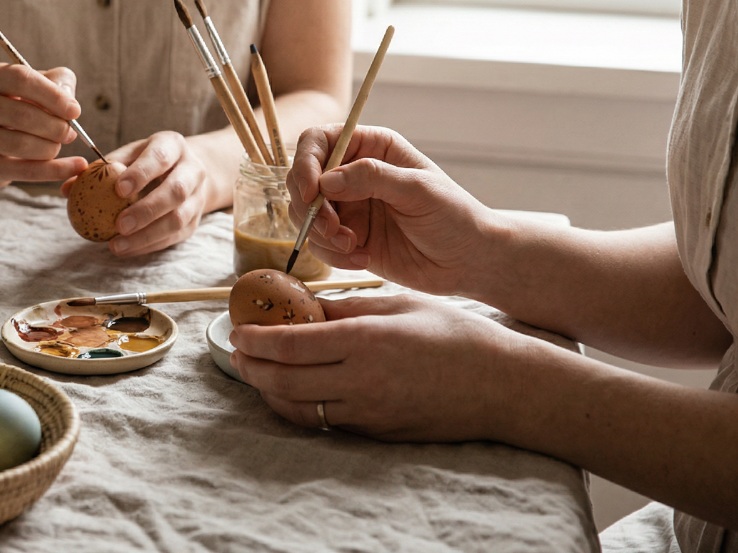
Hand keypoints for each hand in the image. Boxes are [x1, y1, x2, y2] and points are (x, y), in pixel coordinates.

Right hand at [0, 64, 90, 187]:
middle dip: (55, 126)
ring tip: (57, 145)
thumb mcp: (34, 85)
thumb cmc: (15, 105)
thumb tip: (70, 103)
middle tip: (70, 132)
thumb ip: (58, 81)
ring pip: (21, 144)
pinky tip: (75, 167)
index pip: (21, 79)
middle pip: (21, 114)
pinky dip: (55, 170)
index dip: (52, 95)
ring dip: (50, 147)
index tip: (74, 111)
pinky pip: (25, 170)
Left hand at [62, 130, 210, 255]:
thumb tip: (67, 188)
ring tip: (117, 245)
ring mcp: (197, 197)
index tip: (118, 190)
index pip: (160, 157)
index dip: (141, 173)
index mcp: (172, 145)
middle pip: (176, 191)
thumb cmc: (145, 161)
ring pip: (178, 219)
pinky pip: (174, 237)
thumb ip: (100, 170)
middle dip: (147, 210)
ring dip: (147, 235)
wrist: (185, 171)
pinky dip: (148, 245)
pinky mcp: (195, 221)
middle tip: (119, 225)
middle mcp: (192, 169)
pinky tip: (126, 249)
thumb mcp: (127, 156)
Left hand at [230, 293, 530, 441]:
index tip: (239, 329)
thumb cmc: (453, 335)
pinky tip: (290, 391)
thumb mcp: (396, 305)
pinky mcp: (376, 432)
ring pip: (298, 408)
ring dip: (268, 391)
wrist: (501, 385)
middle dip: (250, 367)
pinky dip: (297, 408)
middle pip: (284, 380)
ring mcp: (368, 412)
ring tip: (256, 372)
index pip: (290, 344)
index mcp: (365, 340)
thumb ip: (345, 307)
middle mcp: (361, 380)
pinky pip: (324, 422)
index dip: (256, 339)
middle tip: (236, 352)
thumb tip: (301, 305)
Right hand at [289, 125, 502, 296]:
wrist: (469, 261)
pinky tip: (362, 258)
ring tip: (352, 246)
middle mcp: (353, 174)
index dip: (305, 163)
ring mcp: (348, 207)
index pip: (318, 141)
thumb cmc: (455, 216)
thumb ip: (372, 178)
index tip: (310, 192)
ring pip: (305, 215)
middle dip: (310, 207)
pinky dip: (332, 255)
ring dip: (321, 234)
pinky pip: (319, 244)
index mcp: (372, 148)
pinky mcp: (347, 238)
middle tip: (333, 228)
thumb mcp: (418, 189)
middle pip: (302, 179)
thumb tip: (325, 181)